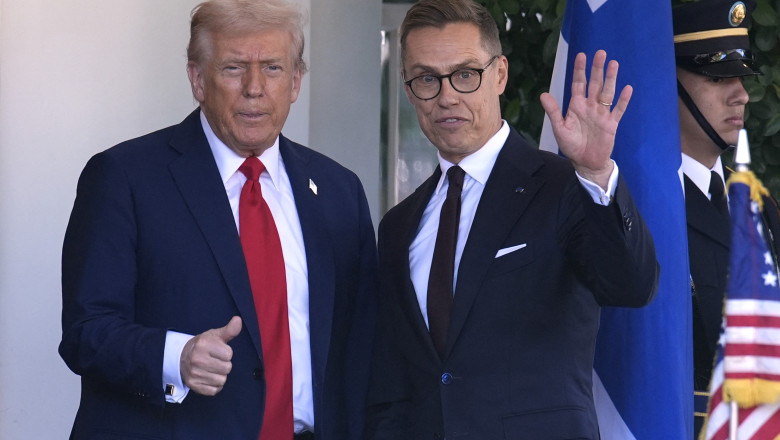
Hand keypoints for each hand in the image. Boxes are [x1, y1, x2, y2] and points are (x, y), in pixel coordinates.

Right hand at [180, 316, 241, 395]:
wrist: (182, 357)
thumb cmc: (203, 345)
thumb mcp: (215, 335)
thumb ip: (229, 330)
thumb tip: (238, 320)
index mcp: (203, 344)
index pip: (229, 354)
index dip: (226, 353)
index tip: (218, 351)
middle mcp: (197, 359)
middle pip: (227, 368)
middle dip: (224, 364)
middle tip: (214, 360)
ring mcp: (194, 373)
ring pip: (222, 380)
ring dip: (220, 375)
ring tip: (211, 368)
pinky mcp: (193, 385)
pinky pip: (214, 390)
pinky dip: (214, 385)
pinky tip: (208, 377)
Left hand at [540, 50, 632, 188]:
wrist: (586, 162)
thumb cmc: (571, 146)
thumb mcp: (559, 128)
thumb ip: (553, 111)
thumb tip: (543, 94)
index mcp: (576, 105)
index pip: (578, 83)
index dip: (580, 70)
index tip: (582, 55)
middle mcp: (590, 106)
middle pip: (594, 83)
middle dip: (597, 69)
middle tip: (600, 53)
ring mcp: (602, 113)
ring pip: (607, 92)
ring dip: (610, 79)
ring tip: (613, 64)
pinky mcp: (611, 124)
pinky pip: (618, 110)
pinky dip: (622, 100)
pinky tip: (627, 88)